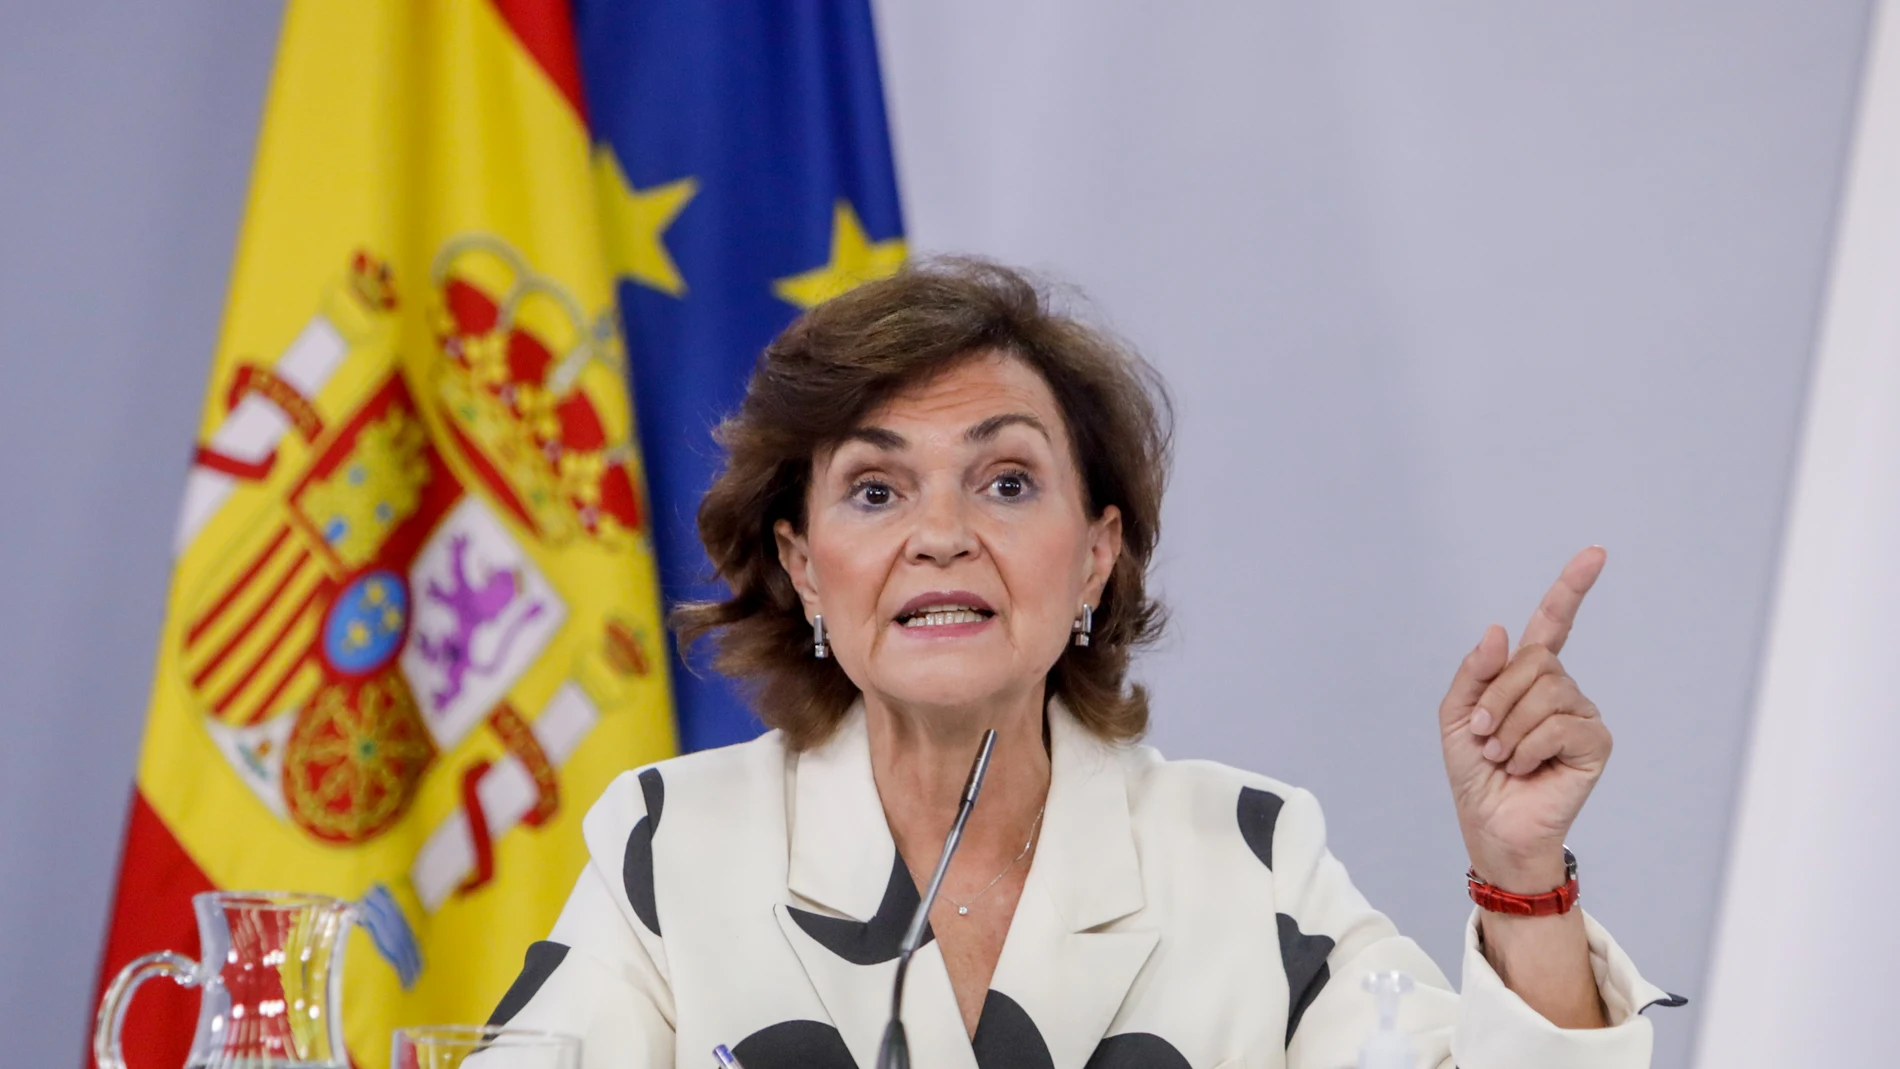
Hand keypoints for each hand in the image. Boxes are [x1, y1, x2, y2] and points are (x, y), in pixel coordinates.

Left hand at [1438, 547, 1613, 891]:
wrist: (1489, 824)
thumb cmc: (1475, 773)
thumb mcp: (1458, 716)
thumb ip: (1475, 672)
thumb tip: (1499, 631)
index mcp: (1528, 677)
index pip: (1555, 623)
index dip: (1572, 588)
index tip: (1596, 554)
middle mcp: (1561, 688)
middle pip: (1534, 661)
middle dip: (1497, 699)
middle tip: (1485, 736)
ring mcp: (1581, 714)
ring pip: (1545, 692)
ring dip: (1509, 729)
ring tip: (1503, 757)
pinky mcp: (1595, 742)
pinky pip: (1559, 724)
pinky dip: (1529, 747)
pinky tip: (1524, 767)